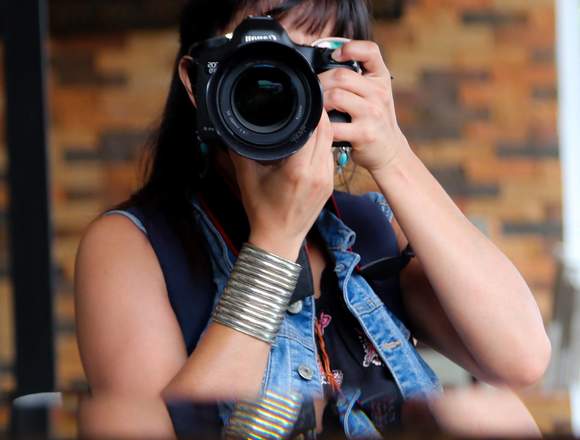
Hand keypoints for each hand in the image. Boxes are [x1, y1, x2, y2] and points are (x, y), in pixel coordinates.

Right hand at [229, 111, 334, 260]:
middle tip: (307, 102)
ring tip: (310, 118)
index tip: (302, 98)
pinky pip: (330, 156)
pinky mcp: (330, 185)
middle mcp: (317, 173)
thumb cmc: (261, 210)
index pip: (313, 129)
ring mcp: (326, 180)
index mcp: (297, 170)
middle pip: (326, 132)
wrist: (279, 239)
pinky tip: (312, 141)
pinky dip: (324, 145)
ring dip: (323, 129)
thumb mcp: (246, 176)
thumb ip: (240, 149)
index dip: (311, 110)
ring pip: (331, 143)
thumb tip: (232, 128)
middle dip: (319, 114)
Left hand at [318, 40, 410, 174]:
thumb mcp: (376, 92)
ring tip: (318, 108)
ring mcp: (372, 113)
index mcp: (380, 79)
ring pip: (335, 96)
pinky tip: (322, 126)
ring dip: (320, 103)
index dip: (350, 48)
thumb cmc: (376, 120)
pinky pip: (334, 126)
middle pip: (341, 75)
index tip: (335, 55)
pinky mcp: (364, 134)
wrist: (390, 151)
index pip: (370, 51)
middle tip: (314, 90)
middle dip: (321, 81)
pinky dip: (323, 126)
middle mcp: (379, 93)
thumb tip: (326, 62)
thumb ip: (358, 77)